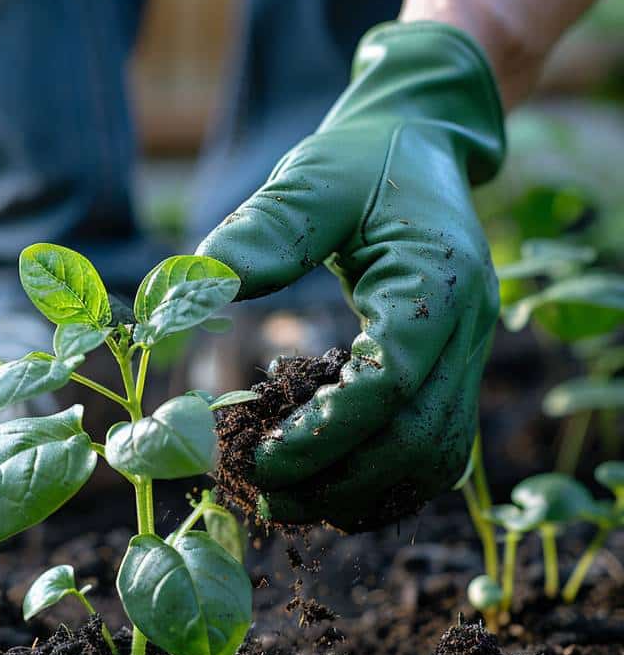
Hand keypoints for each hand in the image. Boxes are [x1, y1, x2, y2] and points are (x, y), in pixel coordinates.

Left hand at [197, 22, 504, 531]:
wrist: (419, 150)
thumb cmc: (359, 164)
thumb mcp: (310, 180)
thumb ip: (260, 233)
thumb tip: (186, 291)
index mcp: (438, 280)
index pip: (391, 381)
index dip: (325, 431)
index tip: (259, 458)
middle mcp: (467, 328)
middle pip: (418, 438)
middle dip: (340, 481)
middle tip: (263, 496)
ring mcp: (468, 355)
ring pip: (434, 458)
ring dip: (364, 495)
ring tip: (290, 505)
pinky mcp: (452, 373)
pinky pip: (433, 450)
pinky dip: (383, 482)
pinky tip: (328, 487)